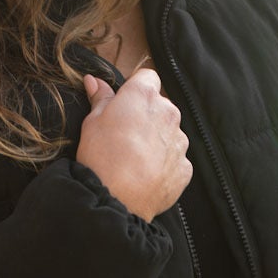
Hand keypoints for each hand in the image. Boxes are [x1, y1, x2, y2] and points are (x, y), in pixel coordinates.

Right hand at [77, 72, 191, 221]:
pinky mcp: (185, 167)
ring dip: (157, 141)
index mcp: (144, 96)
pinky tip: (145, 175)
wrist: (116, 201)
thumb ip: (100, 99)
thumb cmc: (101, 157)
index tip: (124, 103)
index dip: (135, 89)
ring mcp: (180, 142)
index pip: (147, 77)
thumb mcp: (92, 122)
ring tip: (134, 159)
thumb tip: (94, 81)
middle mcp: (168, 114)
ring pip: (170, 134)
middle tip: (124, 135)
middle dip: (147, 116)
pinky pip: (175, 160)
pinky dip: (164, 165)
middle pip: (161, 106)